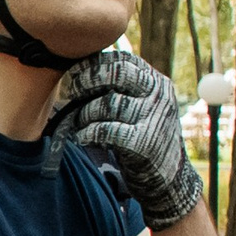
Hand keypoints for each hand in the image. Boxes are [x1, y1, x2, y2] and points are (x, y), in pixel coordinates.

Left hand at [63, 49, 202, 229]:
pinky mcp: (144, 142)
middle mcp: (159, 94)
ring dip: (84, 113)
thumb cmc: (141, 135)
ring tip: (78, 121)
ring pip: (107, 103)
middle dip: (85, 81)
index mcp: (156, 81)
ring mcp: (154, 117)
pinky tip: (83, 137)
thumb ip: (119, 89)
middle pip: (116, 73)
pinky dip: (88, 132)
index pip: (123, 60)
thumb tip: (75, 72)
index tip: (73, 75)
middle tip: (68, 93)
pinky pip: (106, 130)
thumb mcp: (139, 105)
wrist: (167, 176)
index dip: (93, 64)